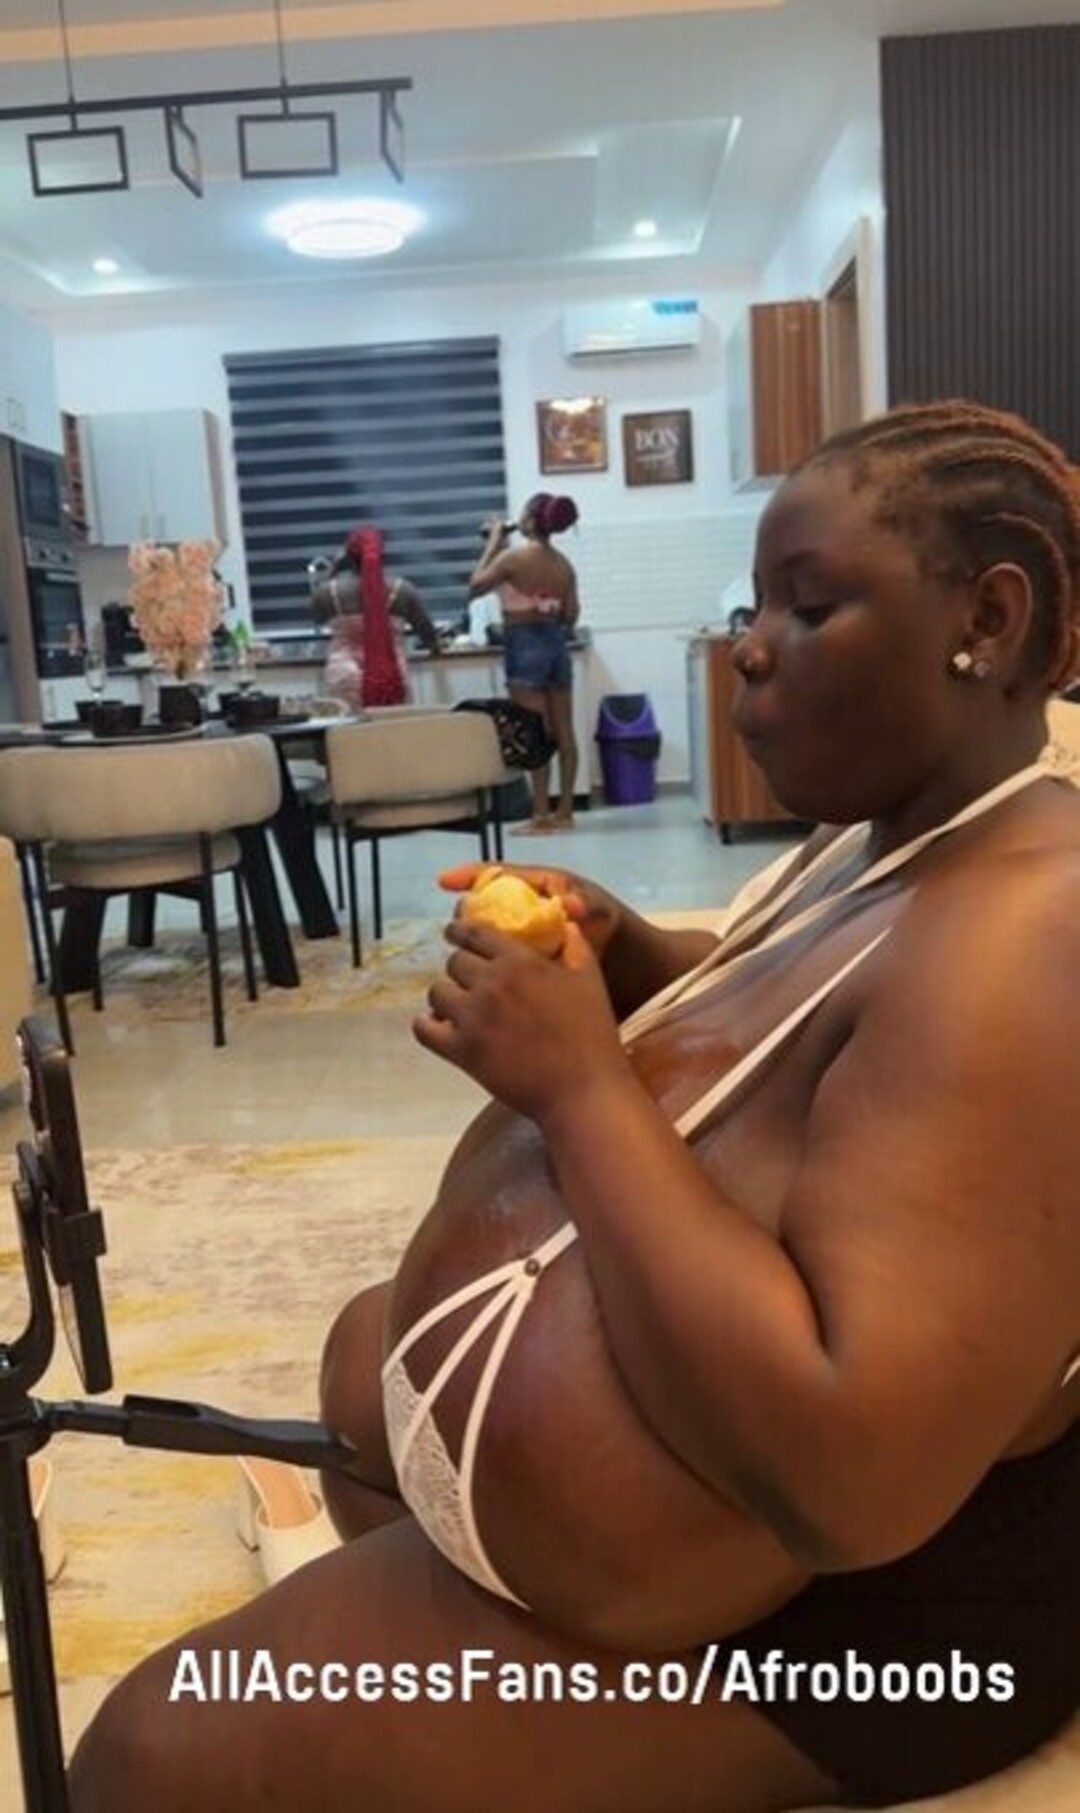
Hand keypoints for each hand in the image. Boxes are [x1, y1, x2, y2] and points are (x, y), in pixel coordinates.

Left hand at [413, 917, 626, 1117]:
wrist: (583, 1090)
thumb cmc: (593, 1035)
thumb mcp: (590, 980)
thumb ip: (575, 946)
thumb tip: (565, 923)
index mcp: (520, 961)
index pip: (475, 933)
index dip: (460, 931)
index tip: (454, 933)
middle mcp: (491, 983)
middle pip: (453, 962)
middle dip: (460, 968)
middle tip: (468, 980)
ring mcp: (473, 1016)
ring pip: (436, 992)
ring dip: (445, 996)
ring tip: (457, 1006)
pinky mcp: (462, 1050)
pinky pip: (425, 1029)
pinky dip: (427, 1025)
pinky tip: (438, 1026)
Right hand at [438, 862, 625, 961]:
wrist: (618, 959)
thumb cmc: (604, 922)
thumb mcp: (597, 909)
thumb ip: (584, 904)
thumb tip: (570, 903)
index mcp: (532, 886)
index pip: (494, 874)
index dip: (467, 875)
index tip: (443, 882)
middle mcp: (518, 907)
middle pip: (481, 905)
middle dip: (466, 914)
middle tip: (457, 928)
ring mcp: (517, 934)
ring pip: (482, 936)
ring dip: (469, 944)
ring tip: (462, 957)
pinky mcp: (518, 961)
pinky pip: (494, 961)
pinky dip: (481, 968)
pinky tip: (470, 979)